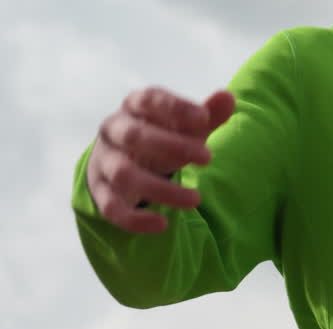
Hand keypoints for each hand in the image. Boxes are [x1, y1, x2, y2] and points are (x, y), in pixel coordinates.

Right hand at [87, 87, 235, 233]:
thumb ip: (207, 116)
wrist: (124, 161)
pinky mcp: (101, 193)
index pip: (149, 100)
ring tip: (196, 199)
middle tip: (208, 158)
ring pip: (124, 174)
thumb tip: (228, 97)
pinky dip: (136, 219)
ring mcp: (104, 162)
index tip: (203, 118)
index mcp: (134, 108)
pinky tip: (163, 225)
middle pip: (134, 136)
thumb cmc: (162, 139)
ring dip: (161, 189)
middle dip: (172, 146)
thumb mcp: (185, 128)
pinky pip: (112, 208)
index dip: (174, 107)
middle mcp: (113, 132)